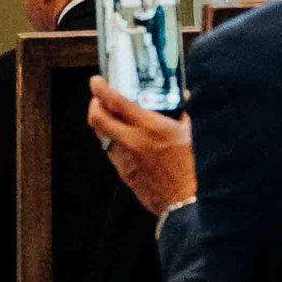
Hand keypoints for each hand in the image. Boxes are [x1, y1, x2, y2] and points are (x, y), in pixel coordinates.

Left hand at [88, 77, 196, 215]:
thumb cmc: (188, 166)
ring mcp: (124, 157)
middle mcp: (132, 140)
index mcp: (148, 126)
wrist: (181, 199)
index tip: (96, 81)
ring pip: (100, 135)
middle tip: (98, 99)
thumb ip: (178, 112)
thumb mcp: (187, 133)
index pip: (115, 102)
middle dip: (93, 105)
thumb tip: (180, 95)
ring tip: (113, 118)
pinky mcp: (122, 171)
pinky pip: (110, 151)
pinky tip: (126, 140)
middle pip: (96, 118)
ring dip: (103, 123)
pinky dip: (113, 141)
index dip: (100, 89)